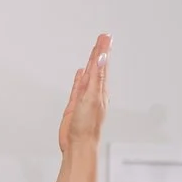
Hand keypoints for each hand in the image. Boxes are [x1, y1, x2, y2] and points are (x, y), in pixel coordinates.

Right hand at [58, 33, 109, 152]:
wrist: (77, 145)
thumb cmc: (86, 126)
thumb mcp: (92, 96)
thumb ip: (96, 75)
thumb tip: (102, 57)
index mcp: (100, 89)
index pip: (102, 64)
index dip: (103, 50)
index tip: (106, 37)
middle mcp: (94, 91)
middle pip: (97, 66)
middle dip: (99, 51)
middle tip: (103, 37)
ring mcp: (84, 98)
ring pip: (88, 74)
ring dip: (91, 62)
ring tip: (94, 49)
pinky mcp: (74, 105)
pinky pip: (78, 86)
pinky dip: (79, 78)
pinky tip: (81, 72)